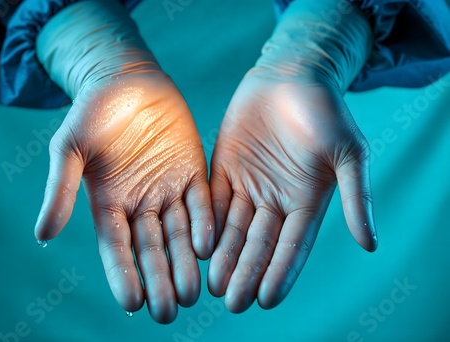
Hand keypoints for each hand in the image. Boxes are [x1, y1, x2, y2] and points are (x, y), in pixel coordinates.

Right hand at [34, 72, 214, 322]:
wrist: (127, 81)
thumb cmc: (93, 111)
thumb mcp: (69, 147)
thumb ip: (60, 189)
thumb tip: (42, 235)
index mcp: (110, 203)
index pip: (116, 248)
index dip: (124, 275)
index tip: (133, 304)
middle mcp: (141, 203)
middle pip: (151, 249)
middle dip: (159, 279)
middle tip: (168, 311)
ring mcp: (169, 189)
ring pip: (179, 233)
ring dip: (185, 262)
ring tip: (192, 293)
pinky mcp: (192, 172)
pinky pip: (201, 203)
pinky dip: (204, 224)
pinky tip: (208, 246)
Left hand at [207, 69, 376, 312]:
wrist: (292, 76)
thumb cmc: (326, 111)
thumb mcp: (348, 154)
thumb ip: (356, 197)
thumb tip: (371, 244)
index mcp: (306, 202)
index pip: (292, 246)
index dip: (280, 273)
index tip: (266, 300)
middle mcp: (275, 200)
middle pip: (259, 244)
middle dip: (246, 272)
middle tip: (232, 302)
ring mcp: (248, 185)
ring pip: (233, 228)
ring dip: (224, 256)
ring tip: (213, 284)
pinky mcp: (224, 168)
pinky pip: (214, 200)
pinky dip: (207, 223)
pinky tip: (200, 245)